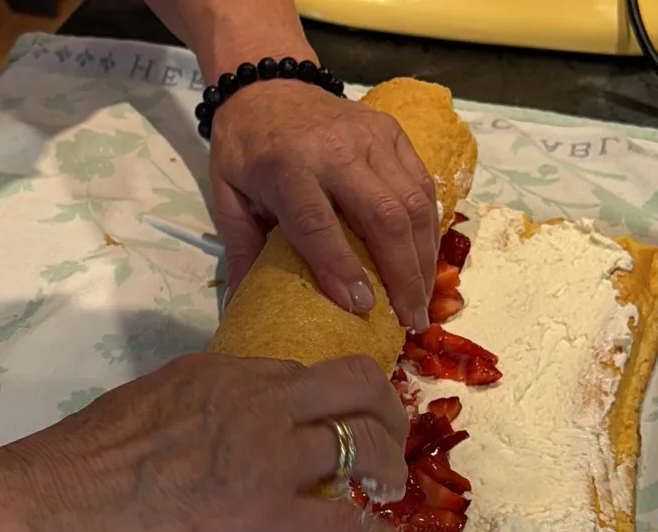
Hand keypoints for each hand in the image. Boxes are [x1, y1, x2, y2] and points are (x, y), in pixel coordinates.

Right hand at [3, 353, 406, 531]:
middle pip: (353, 385)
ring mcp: (266, 456)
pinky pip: (346, 521)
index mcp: (217, 374)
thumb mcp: (138, 410)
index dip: (326, 399)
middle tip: (384, 441)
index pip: (296, 373)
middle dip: (383, 411)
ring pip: (363, 442)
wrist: (41, 515)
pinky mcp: (266, 517)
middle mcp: (254, 401)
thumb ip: (186, 414)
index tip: (334, 420)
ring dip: (387, 467)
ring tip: (387, 489)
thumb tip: (203, 438)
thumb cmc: (69, 470)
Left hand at [210, 79, 439, 330]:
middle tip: (409, 320)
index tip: (363, 307)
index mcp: (287, 166)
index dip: (342, 268)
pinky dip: (429, 229)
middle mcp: (336, 149)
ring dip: (423, 258)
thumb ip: (241, 252)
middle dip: (402, 274)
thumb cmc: (245, 148)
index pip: (319, 224)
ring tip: (422, 301)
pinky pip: (423, 185)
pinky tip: (426, 262)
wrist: (268, 86)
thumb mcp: (228, 198)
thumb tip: (241, 312)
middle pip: (384, 216)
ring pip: (413, 203)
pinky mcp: (394, 133)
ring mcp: (373, 137)